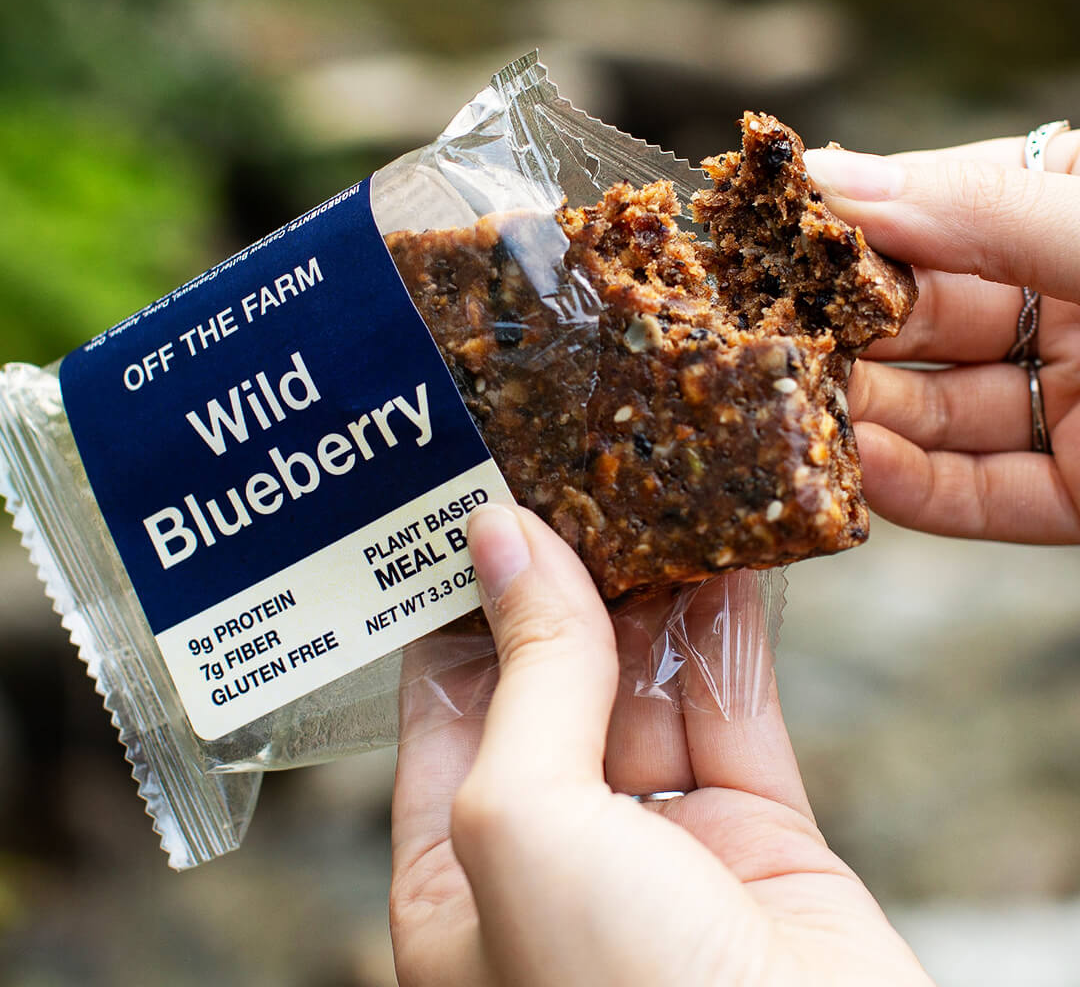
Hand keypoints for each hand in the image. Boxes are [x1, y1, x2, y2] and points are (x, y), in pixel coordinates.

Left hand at [390, 504, 932, 985]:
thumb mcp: (526, 824)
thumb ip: (526, 675)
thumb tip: (506, 538)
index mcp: (459, 874)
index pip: (444, 704)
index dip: (457, 602)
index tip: (474, 506)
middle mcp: (557, 855)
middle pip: (551, 684)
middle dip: (564, 586)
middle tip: (572, 478)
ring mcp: (665, 844)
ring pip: (647, 688)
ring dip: (652, 598)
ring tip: (649, 500)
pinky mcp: (762, 837)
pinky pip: (736, 712)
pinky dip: (731, 635)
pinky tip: (724, 559)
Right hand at [804, 131, 1079, 542]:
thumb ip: (982, 208)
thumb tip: (836, 175)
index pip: (943, 216)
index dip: (858, 229)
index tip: (772, 241)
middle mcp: (1074, 307)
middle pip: (925, 322)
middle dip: (844, 336)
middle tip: (761, 345)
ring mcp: (1075, 404)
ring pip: (936, 414)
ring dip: (861, 420)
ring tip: (790, 418)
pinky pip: (977, 493)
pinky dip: (912, 490)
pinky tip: (858, 474)